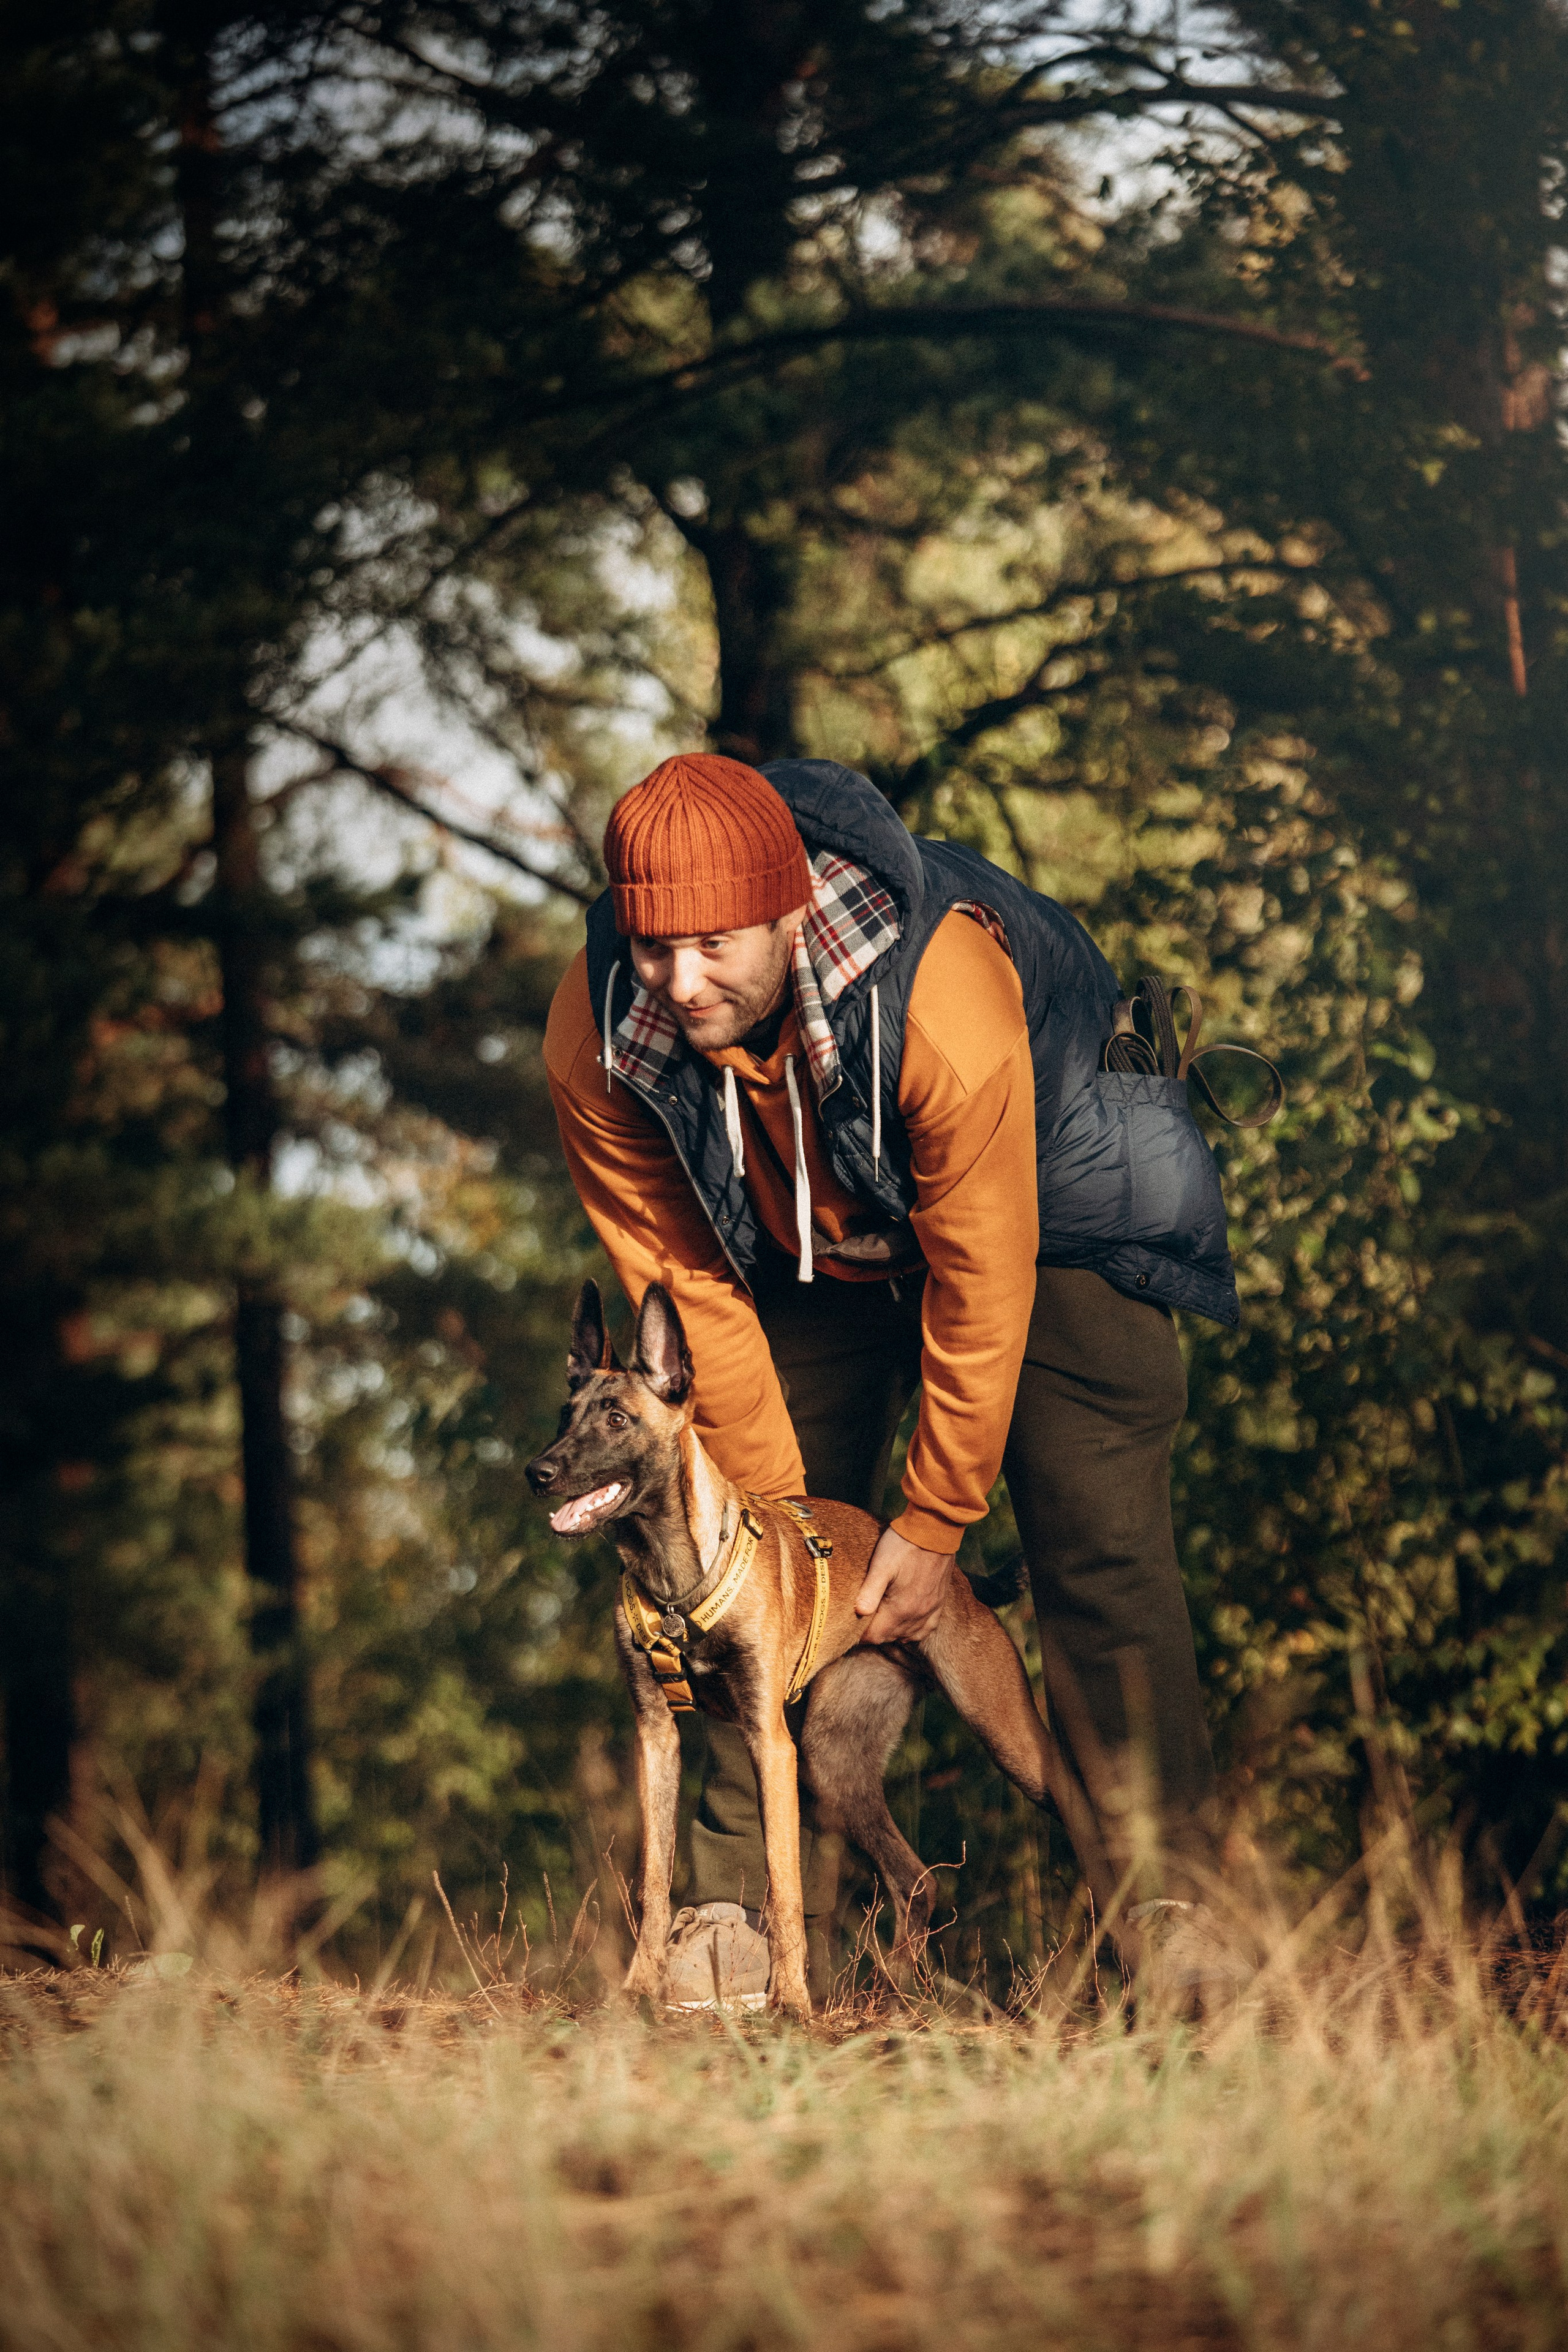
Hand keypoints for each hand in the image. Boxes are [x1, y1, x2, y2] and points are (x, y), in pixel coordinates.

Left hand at [854, 1526, 953, 1644]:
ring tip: (880, 1622)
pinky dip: (914, 1631)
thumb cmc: (904, 1544)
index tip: (851, 1628)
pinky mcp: (939, 1601)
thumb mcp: (881, 1564)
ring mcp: (931, 1608)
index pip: (876, 1636)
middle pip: (891, 1637)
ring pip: (908, 1635)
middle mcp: (917, 1614)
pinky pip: (927, 1628)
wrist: (934, 1529)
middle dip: (875, 1633)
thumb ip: (870, 1591)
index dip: (861, 1635)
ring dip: (892, 1633)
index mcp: (901, 1608)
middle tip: (862, 1623)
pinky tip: (906, 1626)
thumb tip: (858, 1613)